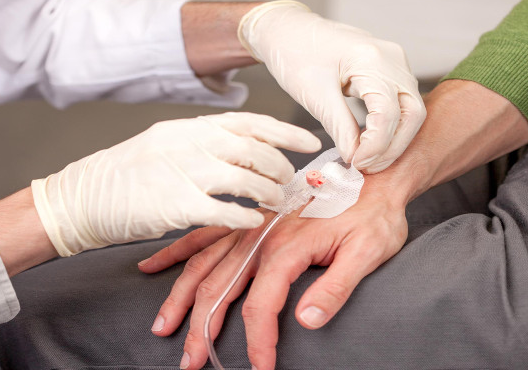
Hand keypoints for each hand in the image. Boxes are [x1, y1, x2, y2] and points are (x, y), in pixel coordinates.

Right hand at [30, 112, 320, 256]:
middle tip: (289, 181)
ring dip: (268, 193)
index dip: (285, 131)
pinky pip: (224, 211)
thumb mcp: (166, 143)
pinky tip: (254, 222)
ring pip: (246, 179)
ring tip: (276, 202)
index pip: (249, 122)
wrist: (82, 197)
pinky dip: (245, 217)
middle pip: (255, 151)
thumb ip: (203, 144)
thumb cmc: (127, 173)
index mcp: (190, 127)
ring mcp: (182, 172)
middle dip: (280, 167)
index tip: (310, 141)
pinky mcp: (175, 205)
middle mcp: (190, 143)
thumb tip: (247, 152)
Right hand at [138, 174, 408, 369]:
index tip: (262, 368)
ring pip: (204, 265)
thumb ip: (336, 287)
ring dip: (182, 298)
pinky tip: (156, 266)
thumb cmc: (372, 214)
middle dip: (202, 329)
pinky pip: (205, 237)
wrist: (371, 176)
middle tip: (190, 363)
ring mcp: (250, 228)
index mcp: (288, 248)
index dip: (259, 342)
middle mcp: (261, 237)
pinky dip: (179, 254)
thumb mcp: (367, 251)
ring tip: (163, 326)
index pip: (262, 305)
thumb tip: (306, 322)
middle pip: (220, 288)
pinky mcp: (248, 222)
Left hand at [239, 1, 425, 172]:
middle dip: (393, 146)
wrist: (287, 30)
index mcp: (372, 59)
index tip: (357, 164)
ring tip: (368, 159)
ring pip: (410, 109)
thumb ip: (339, 127)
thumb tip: (355, 156)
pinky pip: (399, 102)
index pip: (389, 113)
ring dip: (393, 138)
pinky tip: (370, 141)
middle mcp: (392, 58)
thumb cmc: (295, 53)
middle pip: (412, 112)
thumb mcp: (314, 94)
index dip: (377, 145)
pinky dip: (389, 125)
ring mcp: (393, 62)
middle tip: (368, 167)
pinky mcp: (387, 69)